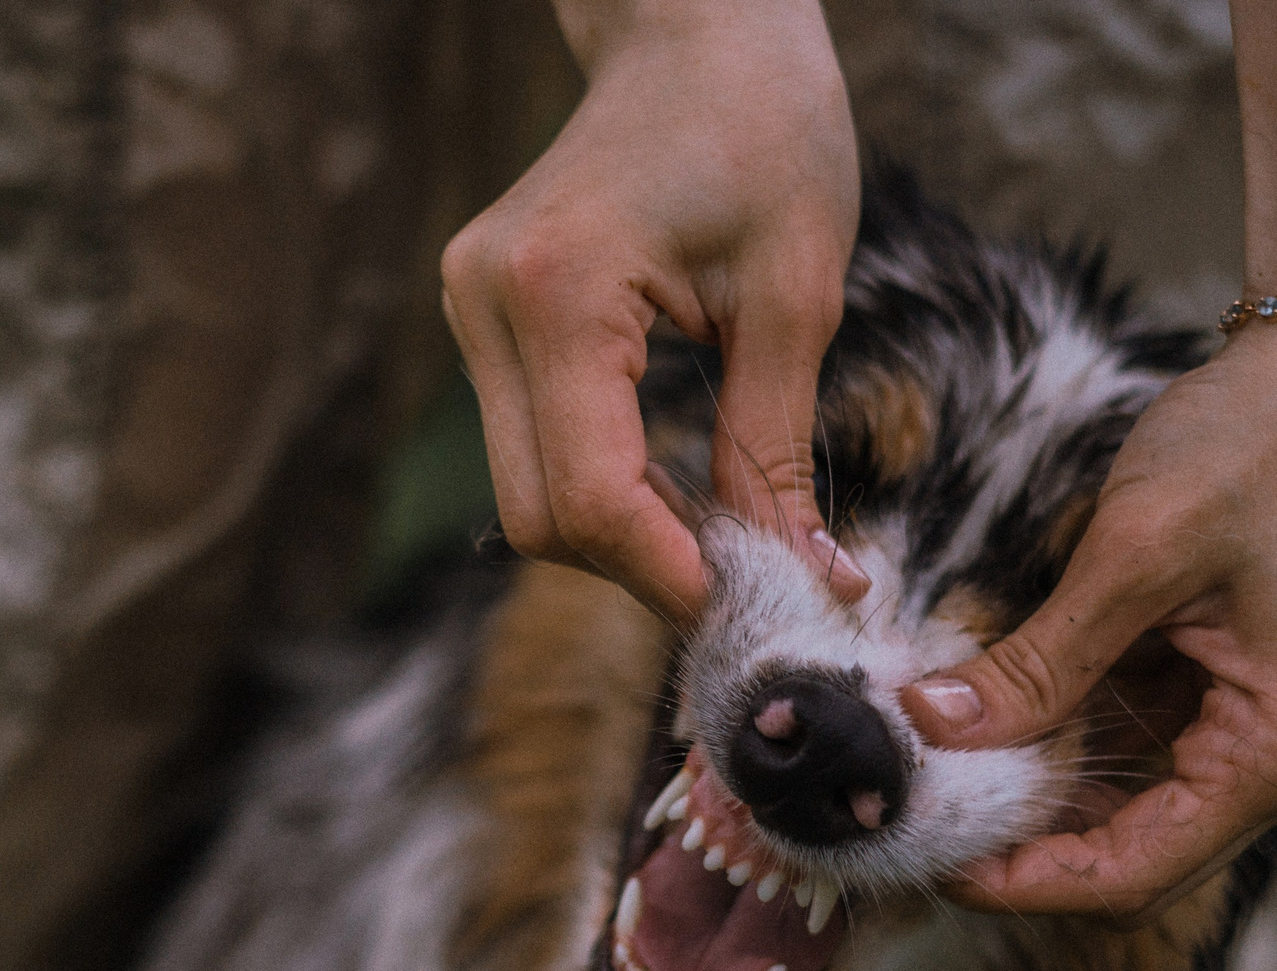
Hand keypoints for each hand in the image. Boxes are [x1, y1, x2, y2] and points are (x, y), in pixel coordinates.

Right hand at [440, 0, 866, 624]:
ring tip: (721, 532)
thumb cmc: (765, 126)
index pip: (589, 494)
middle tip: (746, 581)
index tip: (749, 606)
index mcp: (559, 288)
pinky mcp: (483, 315)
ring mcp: (470, 309)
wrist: (696, 24)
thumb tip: (806, 581)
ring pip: (525, 494)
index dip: (665, 573)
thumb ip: (777, 449)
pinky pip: (530, 447)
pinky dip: (602, 486)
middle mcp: (487, 303)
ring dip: (622, 535)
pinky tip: (676, 484)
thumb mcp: (795, 296)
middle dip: (642, 567)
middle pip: (539, 516)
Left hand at [902, 321, 1276, 919]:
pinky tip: (984, 716)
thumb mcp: (1138, 550)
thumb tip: (929, 728)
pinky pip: (1136, 740)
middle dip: (1023, 845)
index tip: (929, 862)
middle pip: (1134, 853)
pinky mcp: (1233, 684)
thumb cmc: (1263, 440)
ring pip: (1128, 800)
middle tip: (912, 819)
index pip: (1137, 870)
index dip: (1027, 882)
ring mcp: (1262, 724)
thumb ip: (1039, 658)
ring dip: (1036, 791)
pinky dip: (1063, 735)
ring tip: (931, 772)